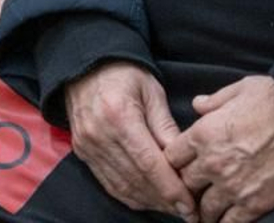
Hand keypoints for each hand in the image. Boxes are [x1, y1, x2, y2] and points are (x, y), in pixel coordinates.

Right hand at [65, 62, 197, 220]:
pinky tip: (149, 199)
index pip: (149, 163)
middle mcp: (99, 135)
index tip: (191, 206)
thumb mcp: (152, 91)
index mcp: (119, 116)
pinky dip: (131, 196)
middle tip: (189, 212)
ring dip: (150, 202)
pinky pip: (109, 184)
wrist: (85, 66)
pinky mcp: (83, 153)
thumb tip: (184, 160)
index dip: (171, 189)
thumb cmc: (125, 73)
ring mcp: (88, 146)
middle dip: (165, 201)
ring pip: (122, 187)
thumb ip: (166, 126)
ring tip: (173, 209)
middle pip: (137, 180)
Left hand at [164, 77, 273, 222]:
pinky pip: (230, 222)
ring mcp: (233, 187)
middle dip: (188, 185)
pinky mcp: (255, 204)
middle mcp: (213, 164)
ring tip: (205, 210)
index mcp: (204, 134)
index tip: (181, 163)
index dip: (174, 160)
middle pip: (186, 184)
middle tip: (193, 187)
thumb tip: (197, 104)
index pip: (172, 156)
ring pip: (205, 208)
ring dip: (203, 209)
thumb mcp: (240, 89)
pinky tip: (224, 220)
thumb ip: (214, 101)